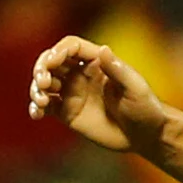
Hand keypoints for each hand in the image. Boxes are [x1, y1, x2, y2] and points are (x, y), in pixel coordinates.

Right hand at [29, 36, 172, 155]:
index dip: (58, 51)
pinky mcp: (67, 112)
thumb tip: (103, 49)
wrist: (144, 135)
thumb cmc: (145, 108)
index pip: (71, 47)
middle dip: (42, 68)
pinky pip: (46, 106)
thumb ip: (118, 70)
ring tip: (42, 101)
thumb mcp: (135, 88)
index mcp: (96, 62)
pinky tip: (37, 114)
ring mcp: (72, 93)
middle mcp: (81, 74)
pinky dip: (37, 108)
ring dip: (37, 88)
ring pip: (45, 83)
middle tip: (44, 83)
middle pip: (52, 61)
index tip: (53, 63)